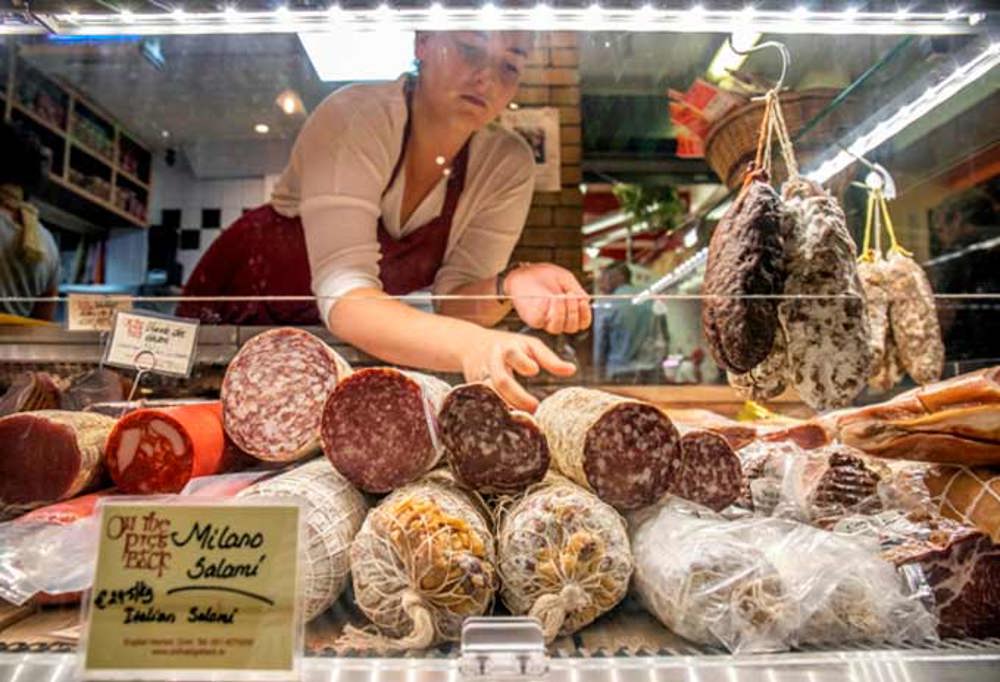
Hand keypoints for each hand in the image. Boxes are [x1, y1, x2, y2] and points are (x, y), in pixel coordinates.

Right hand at [460, 328, 576, 411]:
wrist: (470, 345)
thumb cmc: (508, 344)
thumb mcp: (529, 345)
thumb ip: (549, 358)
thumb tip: (572, 371)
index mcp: (507, 347)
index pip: (513, 354)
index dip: (523, 363)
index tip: (534, 371)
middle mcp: (492, 361)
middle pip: (501, 380)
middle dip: (518, 396)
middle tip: (535, 407)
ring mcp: (481, 376)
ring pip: (491, 394)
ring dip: (507, 406)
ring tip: (524, 417)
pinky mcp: (474, 388)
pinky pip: (485, 402)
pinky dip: (498, 410)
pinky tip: (511, 418)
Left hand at [504, 263, 591, 334]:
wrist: (524, 271)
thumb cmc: (544, 275)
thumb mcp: (565, 279)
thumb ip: (576, 289)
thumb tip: (586, 299)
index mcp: (569, 311)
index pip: (582, 323)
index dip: (585, 315)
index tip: (583, 301)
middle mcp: (558, 319)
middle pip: (572, 327)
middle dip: (573, 311)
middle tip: (569, 294)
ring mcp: (545, 320)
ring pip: (557, 327)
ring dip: (561, 312)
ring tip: (559, 296)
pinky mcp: (532, 319)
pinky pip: (541, 320)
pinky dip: (546, 309)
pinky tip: (547, 298)